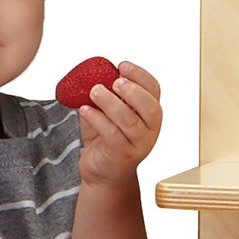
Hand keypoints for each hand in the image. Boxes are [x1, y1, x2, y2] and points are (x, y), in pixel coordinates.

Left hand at [73, 61, 165, 183]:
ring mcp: (138, 144)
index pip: (154, 90)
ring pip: (130, 121)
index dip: (140, 75)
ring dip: (111, 103)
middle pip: (150, 107)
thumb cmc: (105, 140)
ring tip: (94, 91)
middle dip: (133, 91)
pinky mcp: (123, 155)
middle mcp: (150, 129)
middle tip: (114, 81)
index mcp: (149, 113)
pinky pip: (112, 135)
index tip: (122, 65)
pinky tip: (84, 110)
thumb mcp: (106, 113)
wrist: (102, 173)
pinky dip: (98, 120)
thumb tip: (89, 74)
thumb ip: (103, 96)